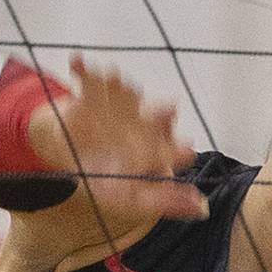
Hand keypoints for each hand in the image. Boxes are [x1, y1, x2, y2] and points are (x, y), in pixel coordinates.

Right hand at [31, 56, 208, 231]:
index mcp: (155, 144)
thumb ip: (164, 201)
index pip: (172, 145)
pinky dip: (83, 68)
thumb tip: (202, 209)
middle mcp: (142, 118)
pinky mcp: (91, 92)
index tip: (187, 151)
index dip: (179, 149)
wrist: (70, 151)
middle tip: (167, 110)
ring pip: (125, 90)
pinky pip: (87, 77)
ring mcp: (117, 103)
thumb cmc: (107, 173)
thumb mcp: (132, 197)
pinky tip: (77, 62)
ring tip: (115, 77)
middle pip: (155, 113)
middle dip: (160, 112)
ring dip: (121, 85)